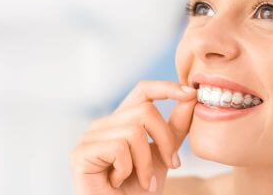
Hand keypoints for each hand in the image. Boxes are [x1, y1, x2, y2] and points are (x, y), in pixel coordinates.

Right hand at [70, 80, 196, 194]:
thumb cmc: (140, 189)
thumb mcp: (164, 154)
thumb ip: (174, 128)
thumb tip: (190, 98)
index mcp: (122, 121)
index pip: (143, 90)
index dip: (167, 87)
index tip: (191, 93)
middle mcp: (104, 124)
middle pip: (145, 110)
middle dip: (165, 140)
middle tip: (173, 165)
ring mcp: (90, 137)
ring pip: (134, 131)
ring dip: (147, 163)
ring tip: (146, 181)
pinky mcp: (81, 153)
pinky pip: (119, 148)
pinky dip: (128, 170)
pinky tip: (118, 182)